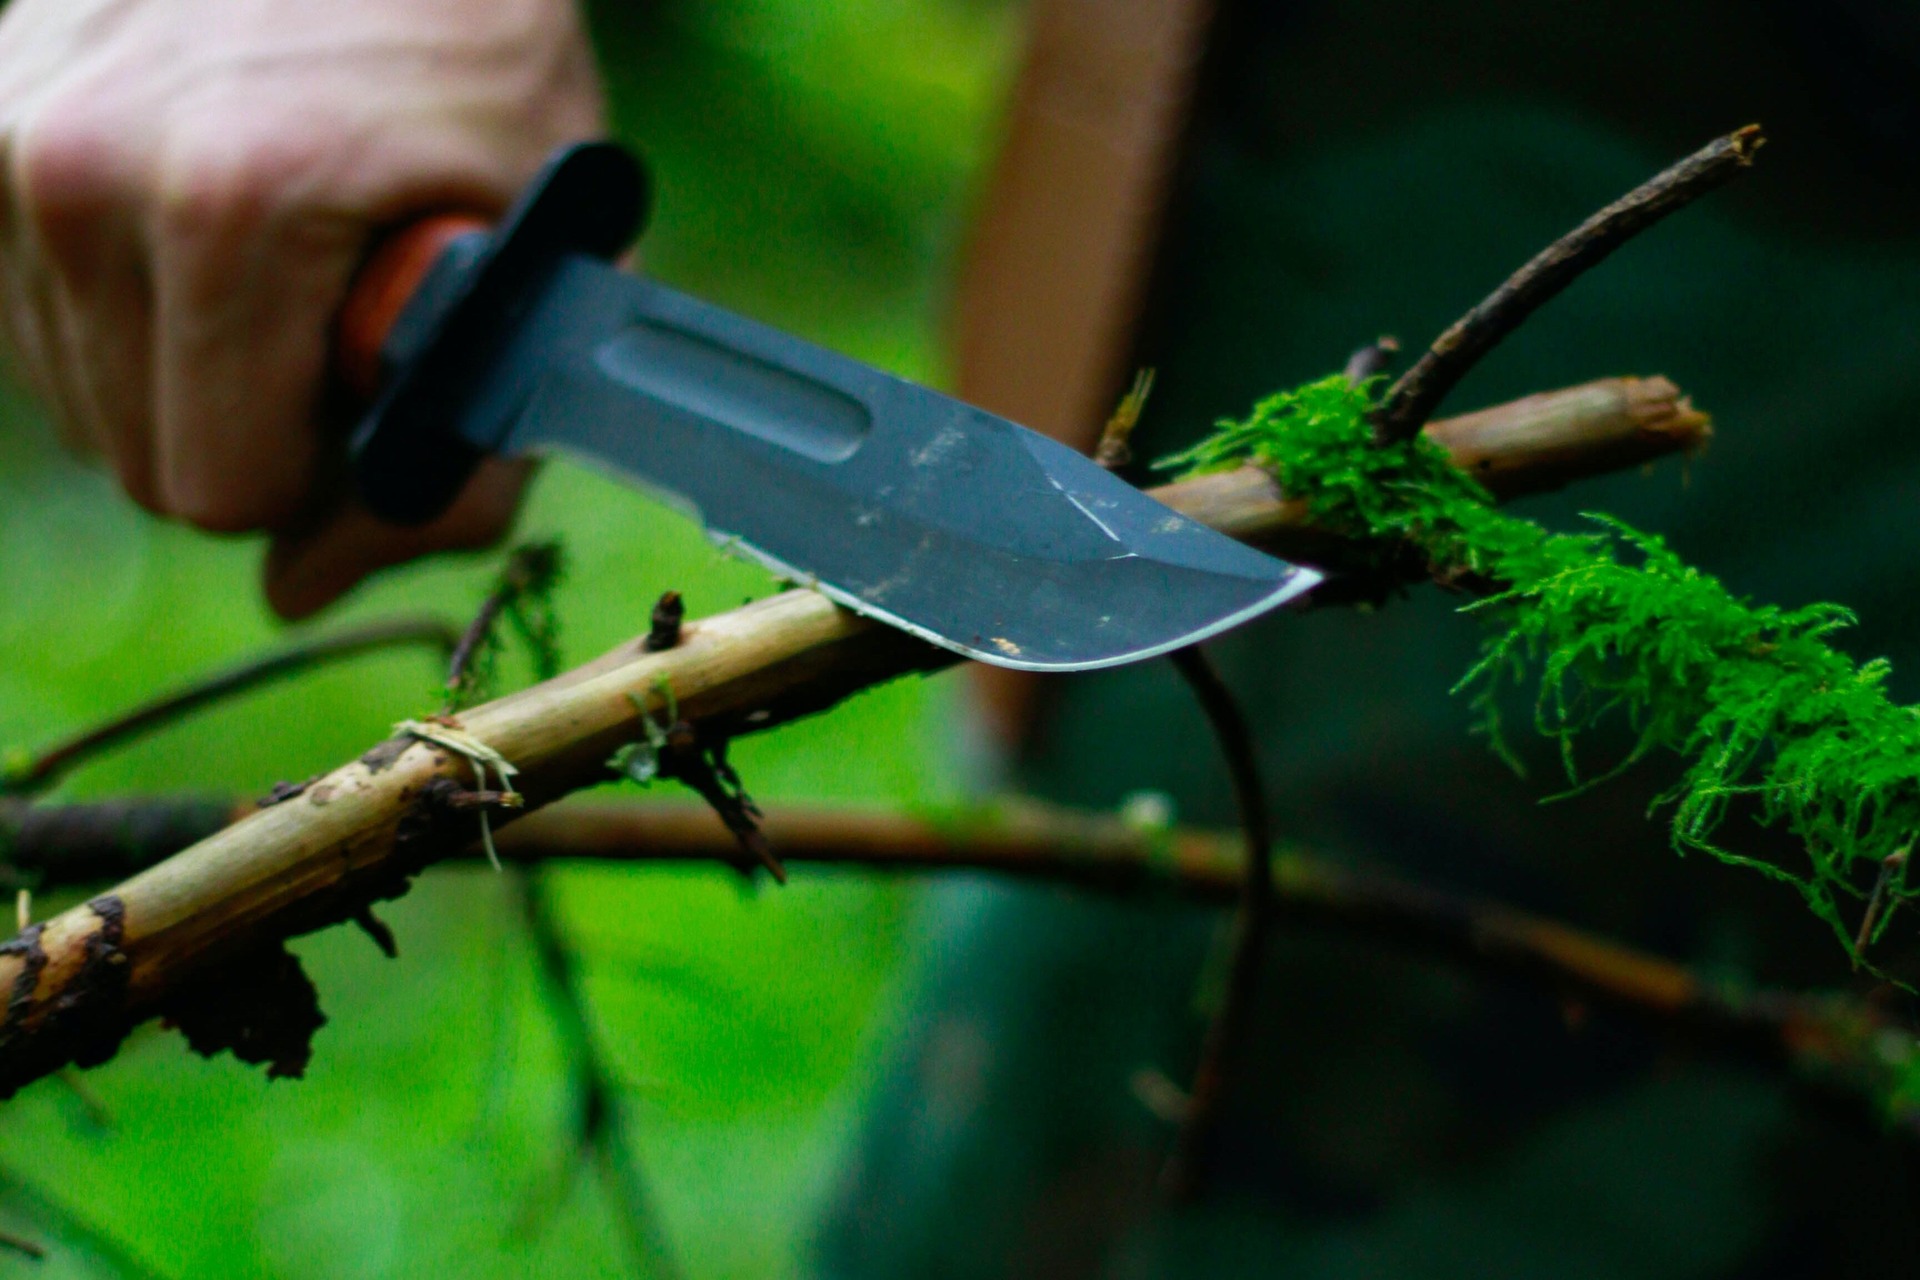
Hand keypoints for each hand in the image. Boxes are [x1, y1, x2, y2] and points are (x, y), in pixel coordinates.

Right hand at [0, 0, 605, 616]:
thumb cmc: (477, 62)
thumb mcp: (538, 261)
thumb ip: (462, 456)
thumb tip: (304, 589)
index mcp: (233, 207)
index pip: (225, 492)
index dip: (321, 479)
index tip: (374, 400)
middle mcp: (81, 166)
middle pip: (146, 463)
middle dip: (256, 438)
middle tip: (338, 332)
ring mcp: (9, 131)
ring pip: (83, 400)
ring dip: (190, 377)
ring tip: (285, 263)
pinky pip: (41, 316)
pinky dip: (131, 315)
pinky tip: (209, 234)